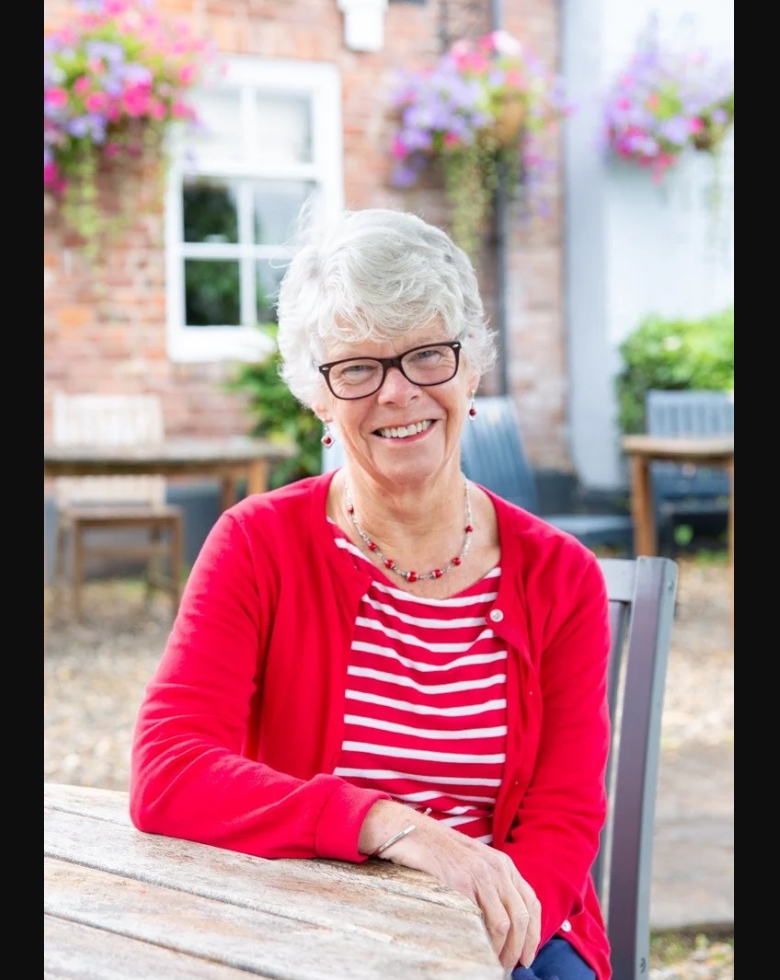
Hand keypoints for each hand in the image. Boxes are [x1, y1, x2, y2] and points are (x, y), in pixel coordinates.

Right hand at [359, 801, 540, 970]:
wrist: (413, 833)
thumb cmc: (440, 853)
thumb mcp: (475, 864)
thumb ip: (492, 885)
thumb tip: (504, 924)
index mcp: (503, 864)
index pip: (531, 903)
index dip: (534, 933)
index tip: (527, 956)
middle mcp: (497, 868)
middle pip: (522, 916)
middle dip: (519, 948)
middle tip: (511, 967)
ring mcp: (480, 875)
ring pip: (505, 923)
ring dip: (503, 950)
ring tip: (495, 964)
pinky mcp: (462, 883)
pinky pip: (482, 920)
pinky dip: (485, 941)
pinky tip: (479, 950)